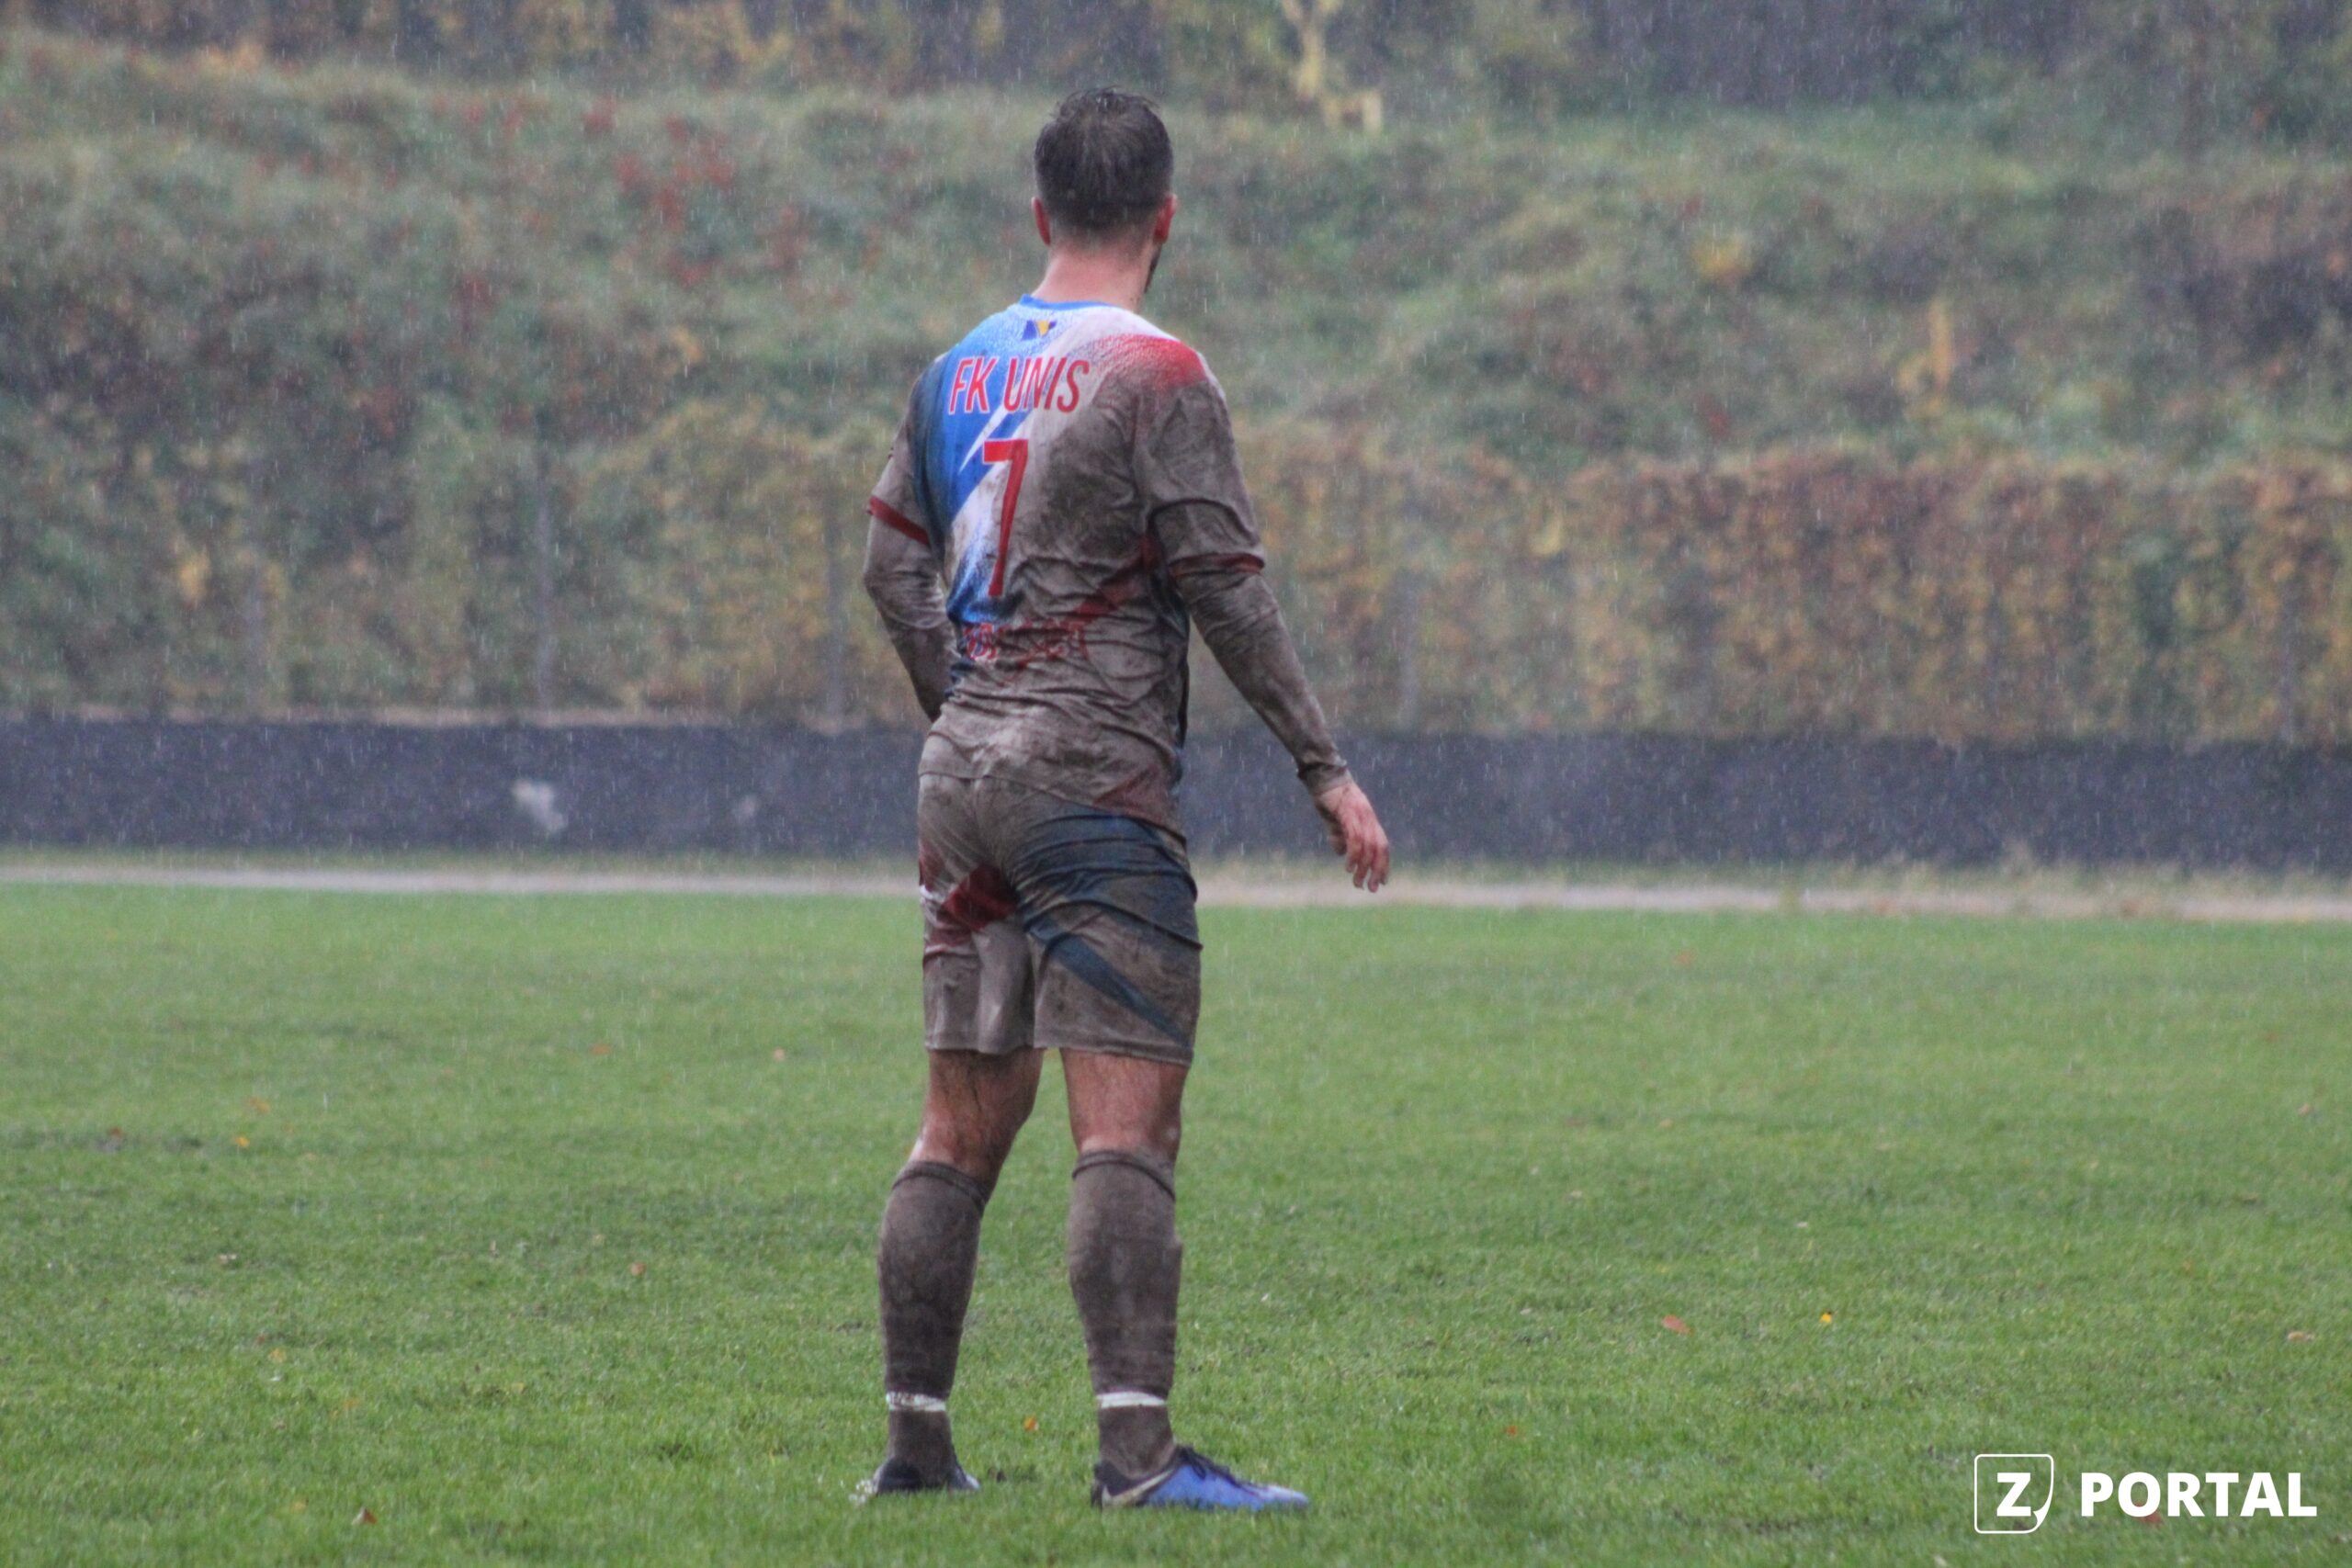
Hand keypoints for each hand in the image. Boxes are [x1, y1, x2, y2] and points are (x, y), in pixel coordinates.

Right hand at [1312, 778, 1389, 892]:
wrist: (1323, 776)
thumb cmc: (1328, 797)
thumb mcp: (1334, 821)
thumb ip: (1339, 836)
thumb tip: (1341, 853)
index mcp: (1369, 820)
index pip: (1383, 846)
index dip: (1383, 864)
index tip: (1380, 882)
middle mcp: (1369, 818)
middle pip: (1380, 849)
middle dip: (1377, 871)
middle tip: (1370, 889)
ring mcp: (1361, 816)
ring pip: (1369, 847)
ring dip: (1364, 868)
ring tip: (1356, 882)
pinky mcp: (1350, 814)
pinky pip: (1356, 839)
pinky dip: (1354, 855)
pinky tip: (1349, 867)